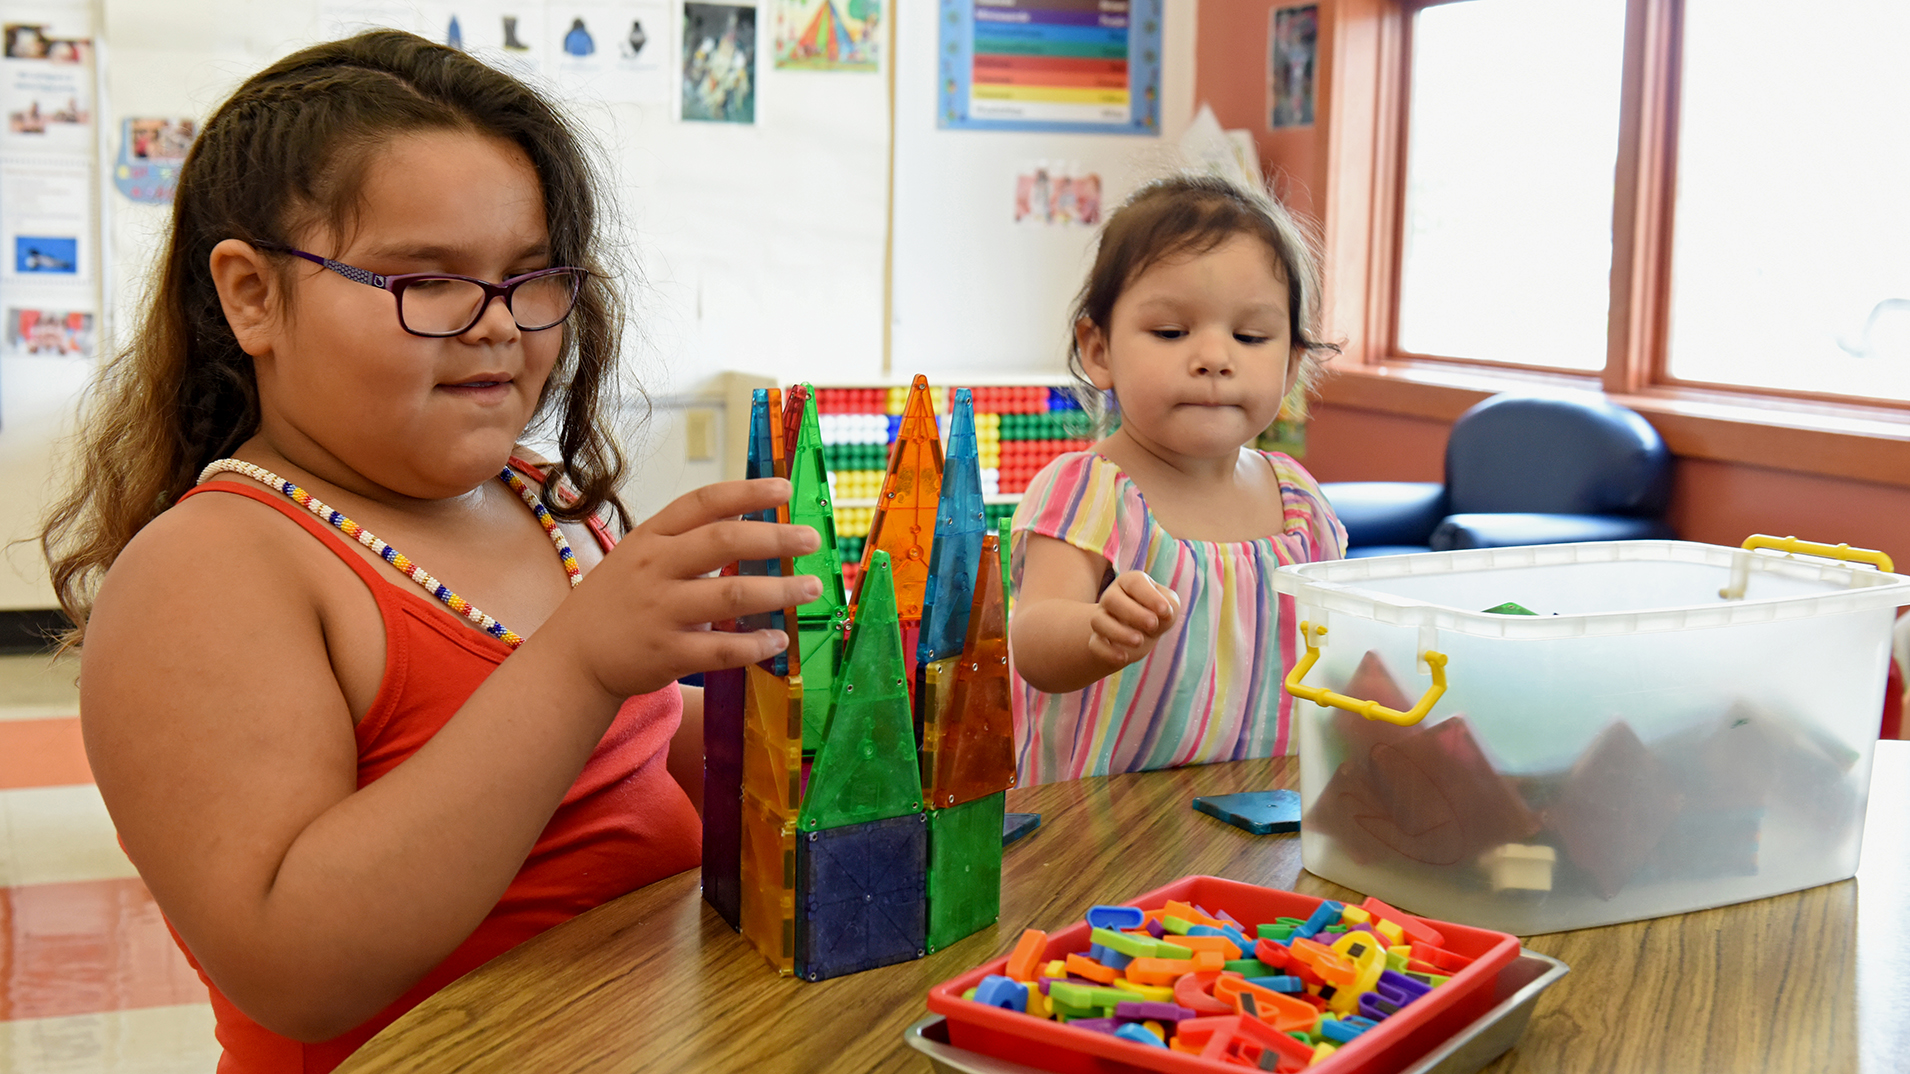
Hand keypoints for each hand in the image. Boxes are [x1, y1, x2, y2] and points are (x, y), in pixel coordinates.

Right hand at [547, 478, 821, 700]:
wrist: (573, 656)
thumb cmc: (619, 600)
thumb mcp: (640, 556)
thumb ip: (687, 541)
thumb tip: (755, 525)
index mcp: (651, 537)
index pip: (703, 503)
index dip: (747, 492)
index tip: (785, 490)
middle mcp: (655, 568)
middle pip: (723, 542)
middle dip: (775, 538)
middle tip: (812, 540)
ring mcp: (660, 611)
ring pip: (731, 595)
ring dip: (779, 591)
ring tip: (812, 588)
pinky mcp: (667, 654)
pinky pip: (723, 648)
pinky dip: (756, 644)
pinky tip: (778, 639)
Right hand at [1086, 571, 1179, 667]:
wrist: (1139, 636)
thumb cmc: (1156, 615)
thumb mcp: (1168, 607)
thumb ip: (1170, 605)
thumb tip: (1164, 613)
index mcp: (1130, 583)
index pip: (1135, 582)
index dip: (1150, 596)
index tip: (1165, 611)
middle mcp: (1112, 597)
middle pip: (1112, 599)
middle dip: (1134, 613)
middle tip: (1153, 625)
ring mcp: (1102, 618)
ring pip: (1099, 621)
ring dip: (1119, 632)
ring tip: (1139, 641)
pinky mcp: (1097, 640)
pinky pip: (1095, 645)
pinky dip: (1108, 652)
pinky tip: (1124, 657)